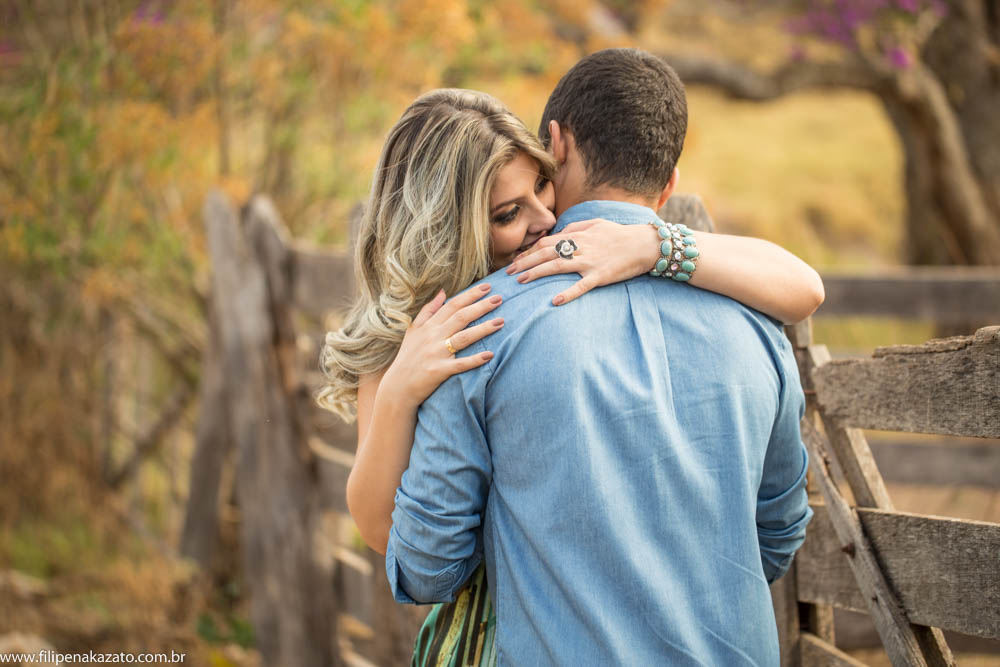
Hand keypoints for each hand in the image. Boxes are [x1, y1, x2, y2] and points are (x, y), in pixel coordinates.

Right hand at [381, 284, 503, 407]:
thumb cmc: (408, 357)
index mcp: (429, 326)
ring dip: (483, 329)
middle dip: (481, 306)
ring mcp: (436, 354)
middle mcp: (433, 337)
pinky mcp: (439, 371)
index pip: (452, 305)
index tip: (487, 287)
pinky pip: (460, 364)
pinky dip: (474, 360)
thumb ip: (428, 311)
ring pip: (463, 337)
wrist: (398, 387)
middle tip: (500, 298)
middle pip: (461, 317)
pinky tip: (490, 355)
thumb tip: (443, 292)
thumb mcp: (413, 330)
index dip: (470, 295)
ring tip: (501, 321)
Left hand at [505, 219, 661, 304]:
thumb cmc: (620, 234)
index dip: (528, 252)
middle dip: (525, 262)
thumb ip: (575, 228)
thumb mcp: (596, 224)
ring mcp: (590, 261)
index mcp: (578, 235)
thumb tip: (557, 234)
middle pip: (546, 253)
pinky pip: (582, 285)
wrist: (645, 244)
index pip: (546, 242)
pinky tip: (555, 301)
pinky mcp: (600, 275)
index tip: (516, 261)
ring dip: (537, 273)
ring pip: (558, 266)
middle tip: (508, 273)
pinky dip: (568, 293)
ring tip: (521, 282)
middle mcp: (580, 247)